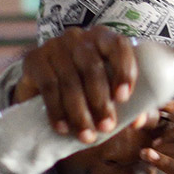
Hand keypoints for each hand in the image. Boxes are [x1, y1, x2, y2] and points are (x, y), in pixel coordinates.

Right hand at [14, 26, 139, 143]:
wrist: (42, 84)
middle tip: (107, 127)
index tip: (123, 97)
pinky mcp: (34, 59)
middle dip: (101, 102)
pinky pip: (48, 86)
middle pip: (92, 68)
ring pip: (70, 80)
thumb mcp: (108, 91)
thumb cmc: (86, 87)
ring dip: (79, 112)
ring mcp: (54, 46)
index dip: (123, 70)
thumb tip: (138, 121)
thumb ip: (128, 103)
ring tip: (87, 136)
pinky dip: (57, 111)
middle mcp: (78, 37)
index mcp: (103, 38)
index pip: (118, 46)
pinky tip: (63, 128)